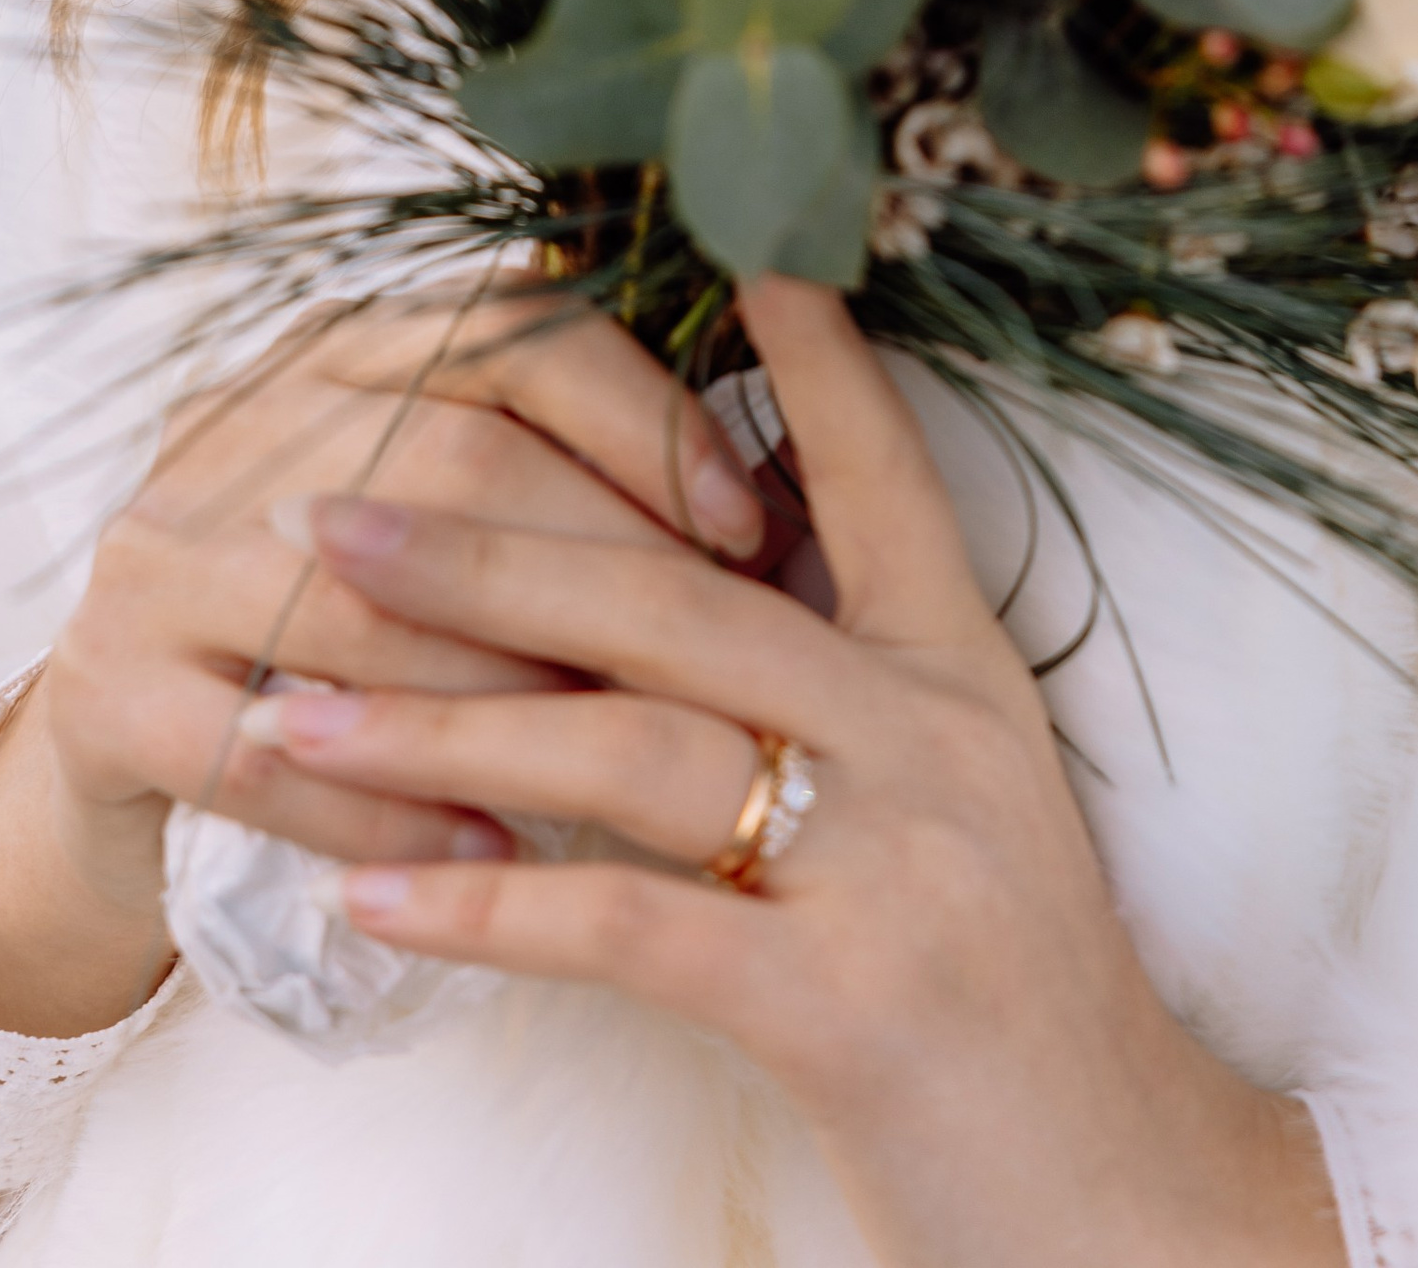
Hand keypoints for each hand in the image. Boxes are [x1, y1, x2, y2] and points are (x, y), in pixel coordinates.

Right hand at [0, 291, 767, 1036]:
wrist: (137, 748)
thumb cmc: (360, 624)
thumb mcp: (451, 513)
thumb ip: (574, 471)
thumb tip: (791, 501)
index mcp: (341, 344)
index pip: (509, 325)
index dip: (641, 417)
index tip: (750, 524)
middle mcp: (237, 416)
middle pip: (447, 457)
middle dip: (596, 569)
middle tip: (704, 666)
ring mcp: (154, 551)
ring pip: (366, 611)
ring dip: (509, 700)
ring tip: (622, 767)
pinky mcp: (104, 691)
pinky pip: (272, 758)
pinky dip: (398, 813)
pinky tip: (498, 852)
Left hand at [239, 280, 1341, 1267]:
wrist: (1133, 1210)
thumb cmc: (1019, 1016)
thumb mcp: (965, 817)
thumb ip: (850, 699)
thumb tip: (688, 593)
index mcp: (966, 673)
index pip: (873, 468)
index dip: (797, 353)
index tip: (714, 245)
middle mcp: (934, 737)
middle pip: (675, 594)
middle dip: (481, 546)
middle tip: (325, 512)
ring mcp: (897, 865)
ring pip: (626, 746)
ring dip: (432, 728)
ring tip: (284, 717)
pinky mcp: (849, 1007)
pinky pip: (629, 927)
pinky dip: (486, 908)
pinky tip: (374, 897)